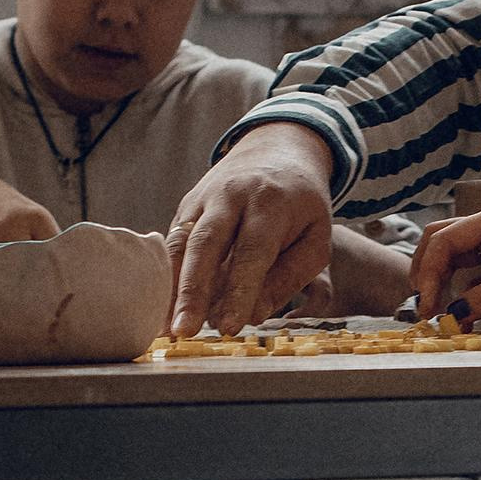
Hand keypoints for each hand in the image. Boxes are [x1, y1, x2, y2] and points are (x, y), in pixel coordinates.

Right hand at [167, 124, 334, 335]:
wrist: (276, 149)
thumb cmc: (301, 204)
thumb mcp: (316, 236)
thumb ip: (290, 276)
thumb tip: (254, 314)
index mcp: (270, 202)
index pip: (252, 251)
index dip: (239, 291)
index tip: (230, 326)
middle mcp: (231, 196)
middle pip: (206, 245)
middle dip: (193, 291)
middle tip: (185, 330)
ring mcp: (203, 198)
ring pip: (182, 244)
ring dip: (173, 288)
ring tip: (167, 328)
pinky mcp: (187, 206)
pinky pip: (174, 243)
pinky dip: (169, 277)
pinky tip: (164, 309)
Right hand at [410, 204, 480, 322]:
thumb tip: (453, 312)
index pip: (445, 240)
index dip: (429, 273)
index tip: (427, 308)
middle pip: (442, 244)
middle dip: (426, 274)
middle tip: (422, 311)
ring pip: (454, 260)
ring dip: (440, 283)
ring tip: (435, 315)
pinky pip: (474, 277)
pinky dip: (461, 294)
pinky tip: (459, 314)